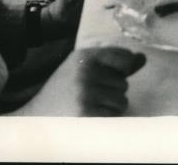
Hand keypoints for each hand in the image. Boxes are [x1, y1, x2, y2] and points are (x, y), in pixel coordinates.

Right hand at [17, 46, 145, 116]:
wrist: (34, 120)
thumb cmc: (64, 92)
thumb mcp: (84, 69)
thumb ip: (114, 64)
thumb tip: (143, 59)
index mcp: (84, 56)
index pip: (124, 56)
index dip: (124, 69)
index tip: (111, 77)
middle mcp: (85, 72)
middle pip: (123, 83)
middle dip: (112, 92)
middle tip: (88, 97)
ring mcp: (85, 94)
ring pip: (121, 101)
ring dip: (110, 108)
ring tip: (89, 108)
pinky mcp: (85, 115)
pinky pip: (114, 116)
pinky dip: (107, 120)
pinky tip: (90, 119)